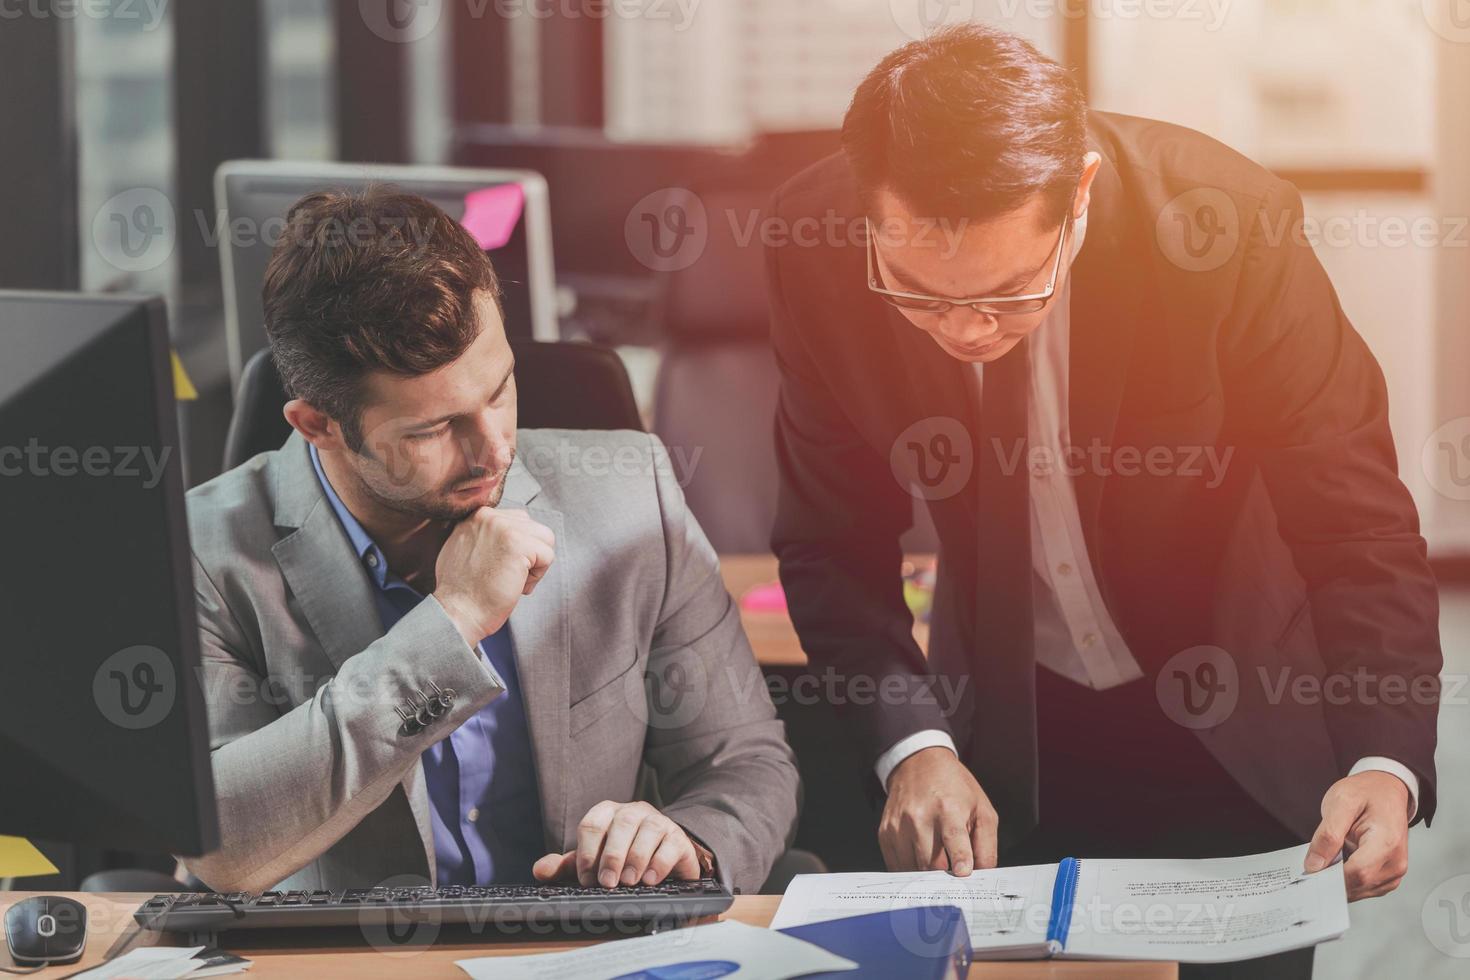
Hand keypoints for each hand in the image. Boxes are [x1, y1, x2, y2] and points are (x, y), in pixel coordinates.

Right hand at [432, 508, 554, 643]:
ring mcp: (504, 527)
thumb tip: (513, 535)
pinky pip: (548, 556)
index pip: (518, 521)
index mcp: (477, 515)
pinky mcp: (518, 544)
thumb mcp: (464, 549)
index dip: (518, 549)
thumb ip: (486, 535)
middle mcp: (489, 516)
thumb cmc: (463, 591)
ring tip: (511, 580)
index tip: (499, 567)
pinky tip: (515, 586)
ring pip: (545, 539)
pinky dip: (536, 577)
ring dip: (535, 564)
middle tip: (506, 576)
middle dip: (529, 555)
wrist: (458, 613)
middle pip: (534, 528)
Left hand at [532, 801, 700, 888]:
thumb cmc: (621, 860)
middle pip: (622, 824)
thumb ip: (566, 866)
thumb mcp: (593, 863)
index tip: (587, 879)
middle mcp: (633, 812)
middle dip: (612, 855)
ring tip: (629, 882)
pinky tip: (649, 879)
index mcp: (607, 814)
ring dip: (636, 858)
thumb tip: (539, 870)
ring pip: (648, 830)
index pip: (593, 823)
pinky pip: (670, 843)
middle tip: (607, 883)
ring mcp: (658, 821)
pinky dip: (659, 863)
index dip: (587, 852)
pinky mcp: (677, 837)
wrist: (662, 861)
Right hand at [880, 746, 996, 875]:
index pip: (953, 839)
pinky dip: (912, 870)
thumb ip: (986, 845)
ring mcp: (898, 826)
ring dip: (928, 875)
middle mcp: (919, 816)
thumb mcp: (982, 809)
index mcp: (948, 808)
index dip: (960, 860)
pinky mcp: (885, 833)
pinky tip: (922, 860)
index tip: (964, 873)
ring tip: (939, 864)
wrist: (918, 764)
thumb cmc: (954, 788)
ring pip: (913, 869)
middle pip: (932, 863)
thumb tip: (983, 874)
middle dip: (947, 876)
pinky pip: (897, 866)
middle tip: (955, 877)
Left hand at [1304, 771, 1410, 900]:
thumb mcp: (1340, 802)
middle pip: (1358, 885)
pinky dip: (1347, 880)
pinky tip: (1337, 864)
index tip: (1309, 872)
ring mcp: (1394, 871)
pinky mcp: (1388, 876)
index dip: (1330, 877)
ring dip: (1338, 880)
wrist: (1386, 790)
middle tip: (1311, 866)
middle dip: (1331, 879)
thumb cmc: (1367, 793)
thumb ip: (1327, 834)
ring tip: (1327, 859)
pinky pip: (1364, 887)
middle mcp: (1395, 861)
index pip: (1357, 873)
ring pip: (1359, 891)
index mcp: (1387, 842)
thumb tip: (1314, 865)